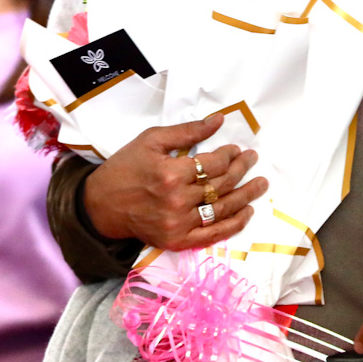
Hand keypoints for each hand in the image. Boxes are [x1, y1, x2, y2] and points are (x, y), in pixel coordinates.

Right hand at [83, 114, 267, 250]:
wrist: (101, 206)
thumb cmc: (126, 168)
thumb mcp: (151, 140)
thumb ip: (187, 131)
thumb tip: (219, 120)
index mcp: (170, 173)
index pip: (214, 163)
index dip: (230, 155)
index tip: (237, 149)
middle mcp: (177, 200)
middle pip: (221, 185)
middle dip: (242, 170)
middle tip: (253, 160)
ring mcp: (178, 224)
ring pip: (222, 209)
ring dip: (247, 196)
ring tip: (261, 184)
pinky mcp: (177, 240)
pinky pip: (213, 234)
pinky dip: (234, 224)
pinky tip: (246, 212)